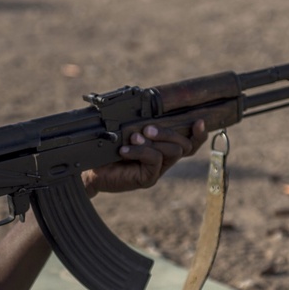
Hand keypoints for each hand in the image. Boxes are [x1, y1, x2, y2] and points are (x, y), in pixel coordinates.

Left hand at [81, 120, 207, 195]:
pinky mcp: (147, 179)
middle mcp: (163, 159)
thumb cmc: (106, 148)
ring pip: (173, 152)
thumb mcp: (126, 130)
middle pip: (184, 145)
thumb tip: (149, 110)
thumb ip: (141, 122)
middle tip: (147, 128)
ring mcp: (156, 170)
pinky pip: (154, 161)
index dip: (199, 133)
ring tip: (133, 138)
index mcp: (162, 146)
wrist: (89, 169)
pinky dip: (140, 151)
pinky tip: (124, 151)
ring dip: (155, 141)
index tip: (199, 120)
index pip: (190, 142)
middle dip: (169, 132)